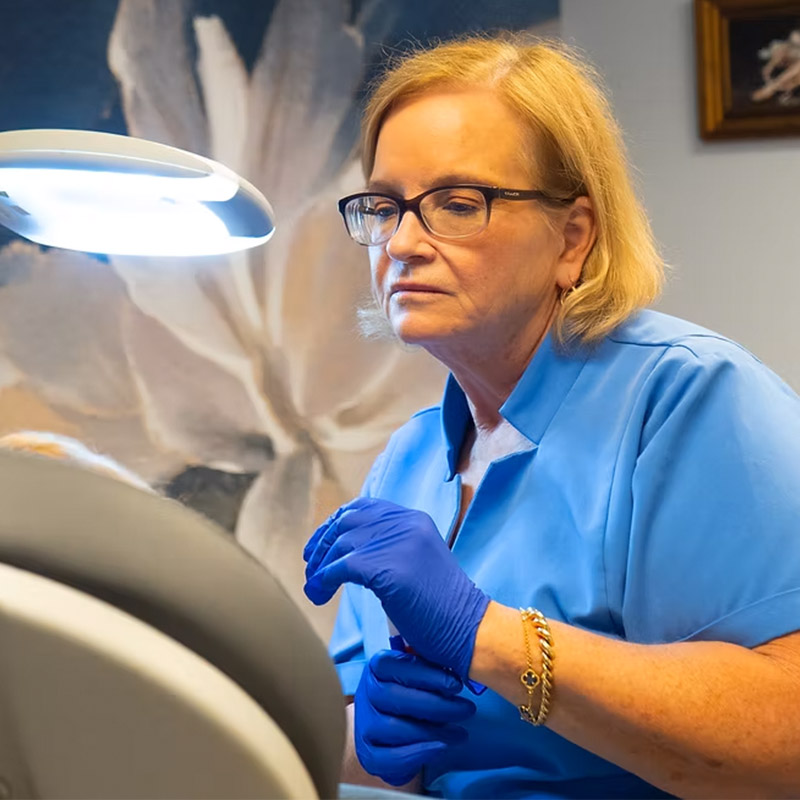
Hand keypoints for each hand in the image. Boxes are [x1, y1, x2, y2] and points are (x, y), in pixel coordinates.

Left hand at [303, 497, 489, 677]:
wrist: (470, 629)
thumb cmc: (442, 607)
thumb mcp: (417, 562)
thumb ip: (390, 548)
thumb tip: (347, 554)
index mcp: (413, 519)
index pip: (362, 508)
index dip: (335, 524)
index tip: (320, 544)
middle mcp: (405, 523)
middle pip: (346, 522)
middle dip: (322, 543)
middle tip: (311, 566)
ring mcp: (398, 543)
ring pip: (340, 544)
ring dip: (319, 567)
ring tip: (314, 588)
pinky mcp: (390, 568)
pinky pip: (341, 568)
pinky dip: (324, 581)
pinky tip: (320, 595)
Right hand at [354, 650, 475, 785]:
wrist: (394, 728)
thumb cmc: (413, 692)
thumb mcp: (420, 672)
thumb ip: (432, 664)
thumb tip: (457, 661)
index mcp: (377, 667)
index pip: (393, 665)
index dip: (425, 674)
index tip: (455, 684)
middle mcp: (366, 693)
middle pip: (394, 697)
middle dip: (436, 705)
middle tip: (467, 709)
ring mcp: (364, 725)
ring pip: (394, 728)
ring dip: (433, 731)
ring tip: (460, 732)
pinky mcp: (368, 754)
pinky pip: (390, 758)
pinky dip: (418, 754)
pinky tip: (441, 747)